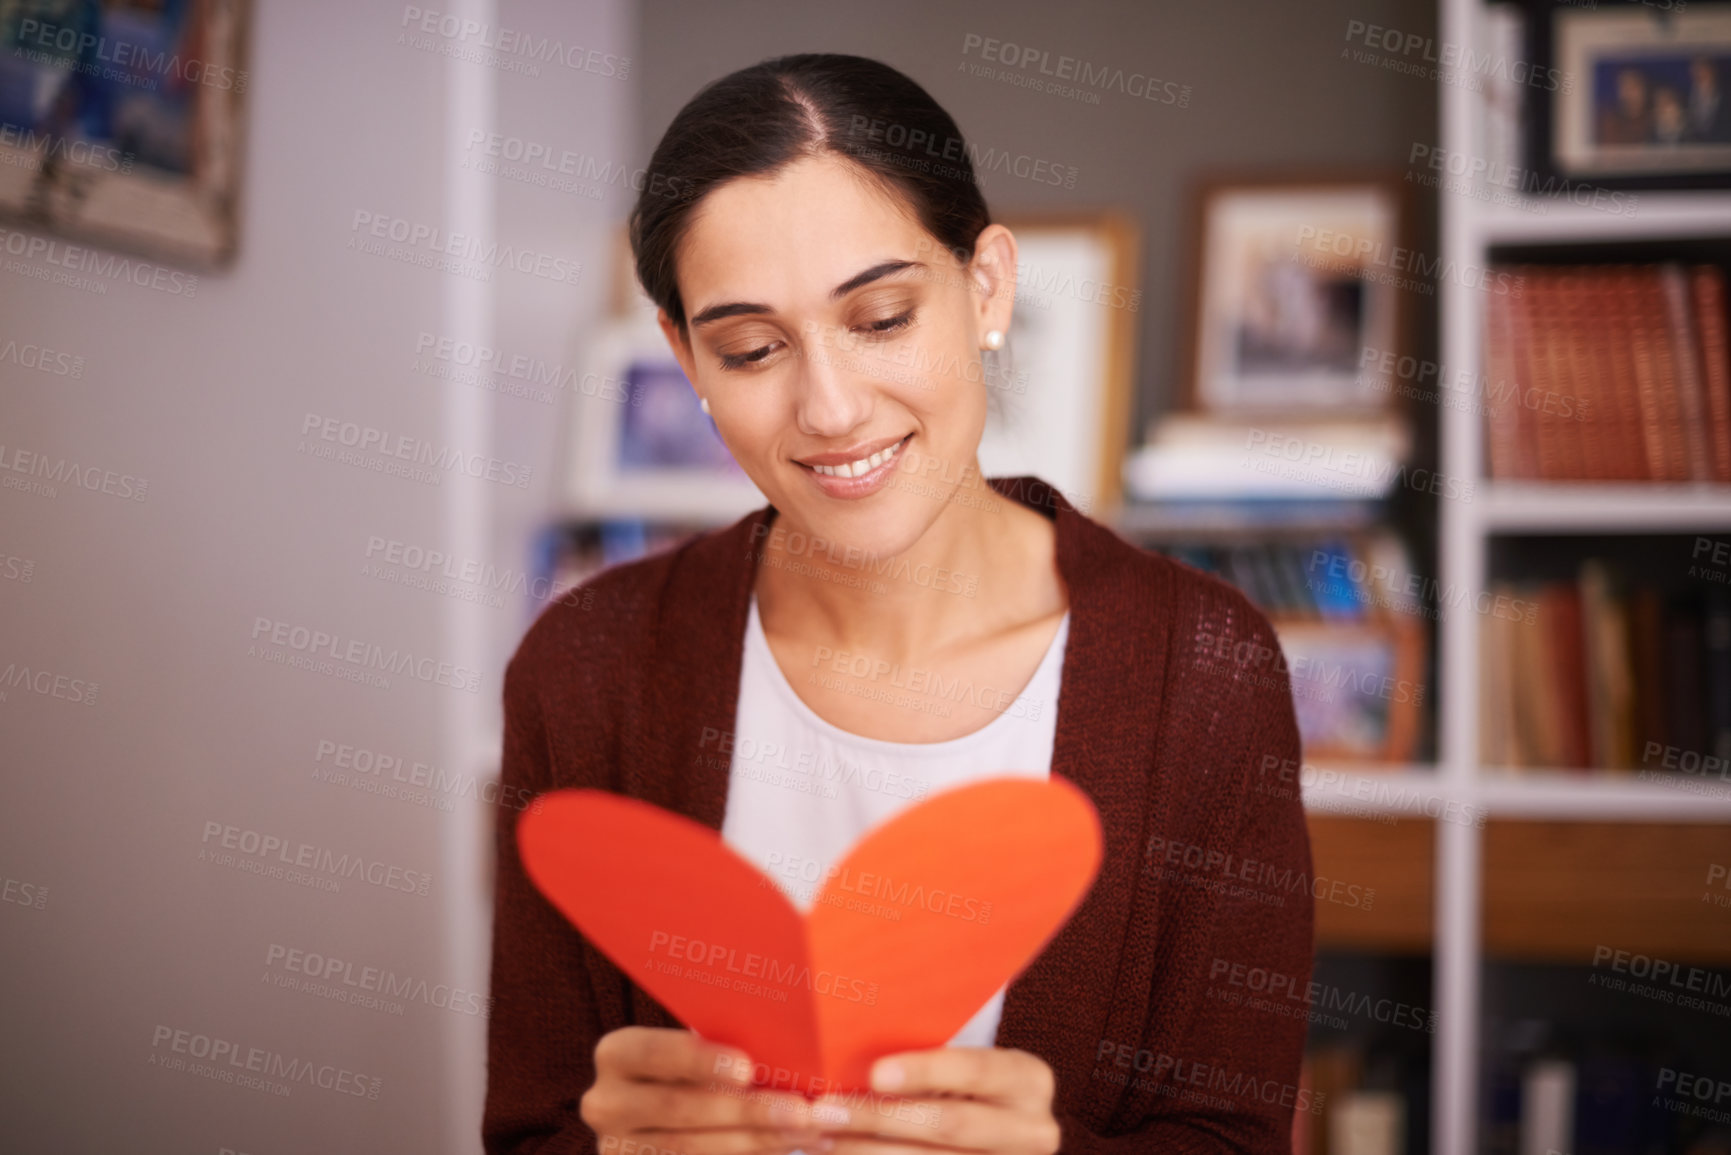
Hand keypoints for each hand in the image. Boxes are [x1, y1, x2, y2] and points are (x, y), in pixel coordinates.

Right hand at [580, 1027, 829, 1154]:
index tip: (747, 1068)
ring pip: (691, 1149)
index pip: (653, 1053)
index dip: (699, 1061)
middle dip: (747, 1111)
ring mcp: (617, 1149)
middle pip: (679, 1109)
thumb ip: (719, 1045)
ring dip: (758, 1142)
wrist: (658, 1123)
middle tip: (803, 1111)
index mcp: (616, 1055)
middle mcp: (605, 1104)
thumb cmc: (693, 1071)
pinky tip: (785, 1149)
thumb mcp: (692, 1053)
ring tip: (808, 1133)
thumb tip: (783, 1040)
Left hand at [810, 1047, 1060, 1154]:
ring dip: (866, 1152)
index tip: (875, 1073)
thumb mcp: (961, 1062)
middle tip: (824, 1111)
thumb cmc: (961, 1082)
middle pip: (950, 1126)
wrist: (991, 1129)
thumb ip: (925, 1051)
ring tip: (820, 1138)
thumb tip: (850, 1043)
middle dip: (880, 1118)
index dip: (927, 1071)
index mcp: (1028, 1080)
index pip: (978, 1070)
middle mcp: (1032, 1130)